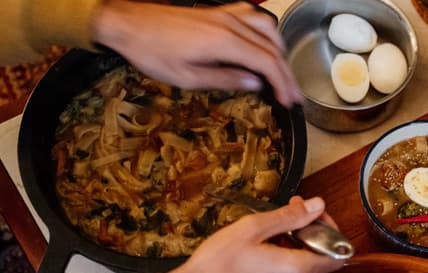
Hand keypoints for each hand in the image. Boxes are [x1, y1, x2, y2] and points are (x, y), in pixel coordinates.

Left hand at [92, 1, 302, 106]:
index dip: (282, 83)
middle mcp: (231, 24)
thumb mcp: (187, 77)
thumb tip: (255, 83)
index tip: (289, 100)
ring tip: (281, 71)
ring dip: (279, 51)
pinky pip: (252, 16)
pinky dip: (265, 31)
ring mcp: (226, 14)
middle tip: (293, 94)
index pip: (267, 63)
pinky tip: (263, 42)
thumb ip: (225, 79)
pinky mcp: (218, 11)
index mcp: (225, 42)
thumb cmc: (152, 52)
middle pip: (272, 48)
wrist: (128, 23)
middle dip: (286, 73)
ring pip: (267, 29)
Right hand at [167, 196, 344, 272]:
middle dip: (311, 233)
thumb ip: (290, 217)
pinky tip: (265, 248)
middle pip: (321, 259)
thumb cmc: (218, 261)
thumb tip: (318, 206)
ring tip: (273, 229)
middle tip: (291, 212)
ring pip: (306, 268)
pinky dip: (287, 260)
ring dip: (298, 246)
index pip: (337, 254)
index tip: (314, 215)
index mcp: (295, 270)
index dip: (331, 231)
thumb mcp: (253, 228)